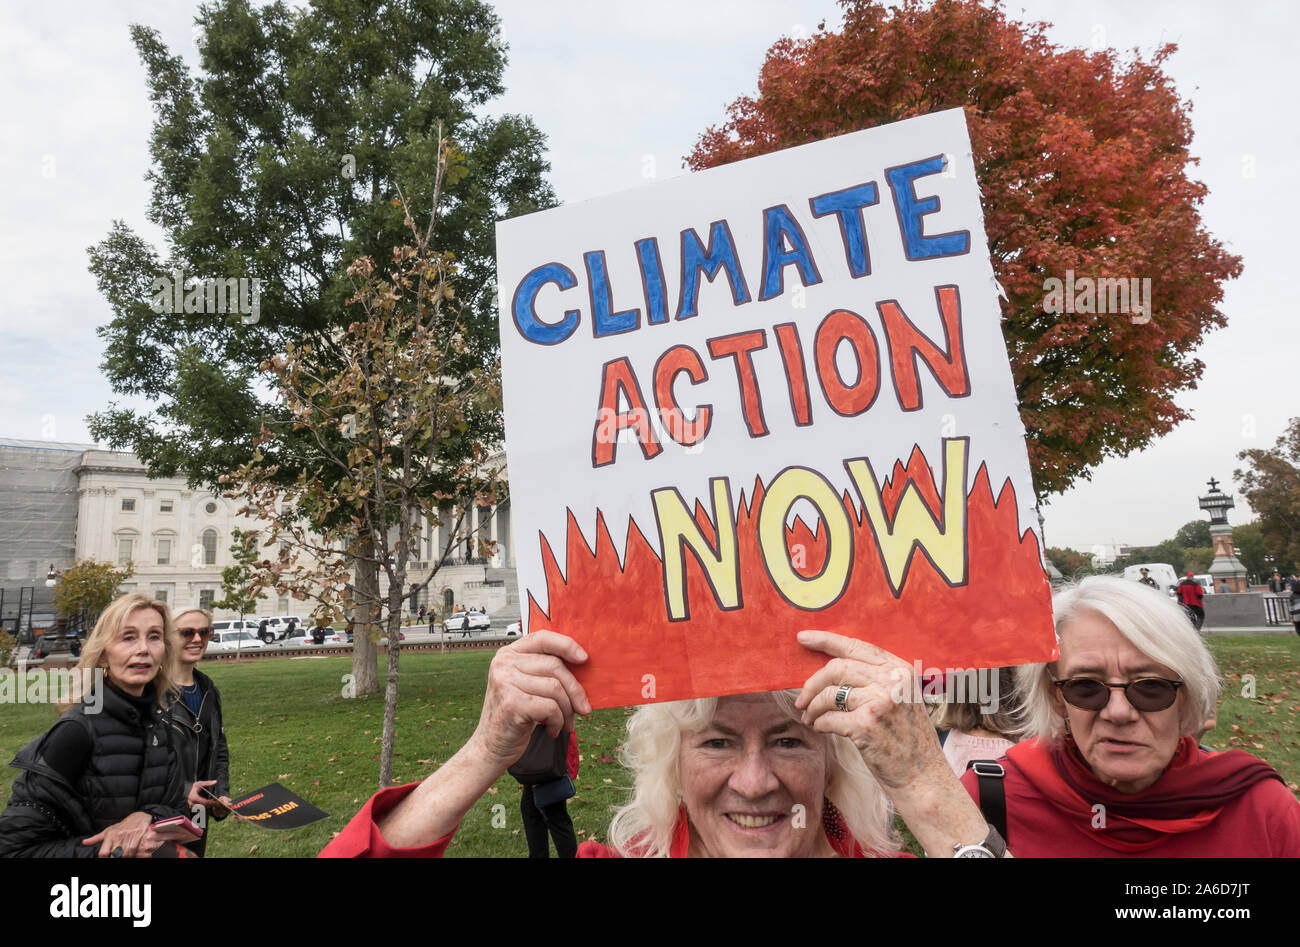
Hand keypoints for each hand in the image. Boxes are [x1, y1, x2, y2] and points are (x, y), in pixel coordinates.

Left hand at [83, 811, 162, 857]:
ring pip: (125, 854)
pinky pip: (135, 850)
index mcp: (109, 836)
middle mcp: (118, 836)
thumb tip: (84, 843)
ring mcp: (129, 836)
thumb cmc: (122, 825)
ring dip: (126, 856)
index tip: (108, 857)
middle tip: (118, 855)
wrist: (139, 817)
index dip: (104, 858)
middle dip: (116, 857)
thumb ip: (96, 838)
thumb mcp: (108, 830)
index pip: (103, 853)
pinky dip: (134, 854)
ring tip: (126, 854)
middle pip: (115, 855)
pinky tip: (133, 853)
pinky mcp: (138, 836)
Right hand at [187, 780, 217, 808]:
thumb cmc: (195, 787)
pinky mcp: (193, 808)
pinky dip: (205, 808)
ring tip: (215, 805)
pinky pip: (200, 810)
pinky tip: (210, 806)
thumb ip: (208, 783)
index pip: (204, 802)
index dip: (211, 802)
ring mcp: (192, 806)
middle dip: (211, 806)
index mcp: (194, 797)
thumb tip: (215, 782)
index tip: (217, 802)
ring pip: (202, 809)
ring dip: (209, 807)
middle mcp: (192, 803)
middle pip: (204, 806)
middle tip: (218, 804)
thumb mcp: (200, 783)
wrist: (186, 790)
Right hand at [374, 631, 591, 849]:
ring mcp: (505, 682)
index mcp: (508, 654)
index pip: (542, 638)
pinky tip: (552, 730)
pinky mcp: (511, 703)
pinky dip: (558, 722)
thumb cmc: (516, 715)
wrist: (491, 747)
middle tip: (584, 710)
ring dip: (568, 711)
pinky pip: (551, 708)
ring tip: (565, 724)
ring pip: (555, 688)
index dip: (566, 645)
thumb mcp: (526, 685)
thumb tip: (584, 664)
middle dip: (575, 690)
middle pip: (555, 666)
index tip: (584, 659)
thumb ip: (544, 671)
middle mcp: (503, 663)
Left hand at [794, 630, 942, 789]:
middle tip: (801, 700)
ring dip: (813, 707)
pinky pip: (829, 718)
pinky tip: (820, 729)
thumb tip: (830, 670)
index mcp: (900, 669)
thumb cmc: (908, 740)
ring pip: (829, 694)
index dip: (825, 640)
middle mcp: (892, 681)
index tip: (803, 638)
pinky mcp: (866, 724)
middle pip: (837, 668)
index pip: (856, 647)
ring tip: (809, 717)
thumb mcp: (902, 699)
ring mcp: (879, 701)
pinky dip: (819, 724)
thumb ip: (876, 680)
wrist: (923, 777)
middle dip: (812, 684)